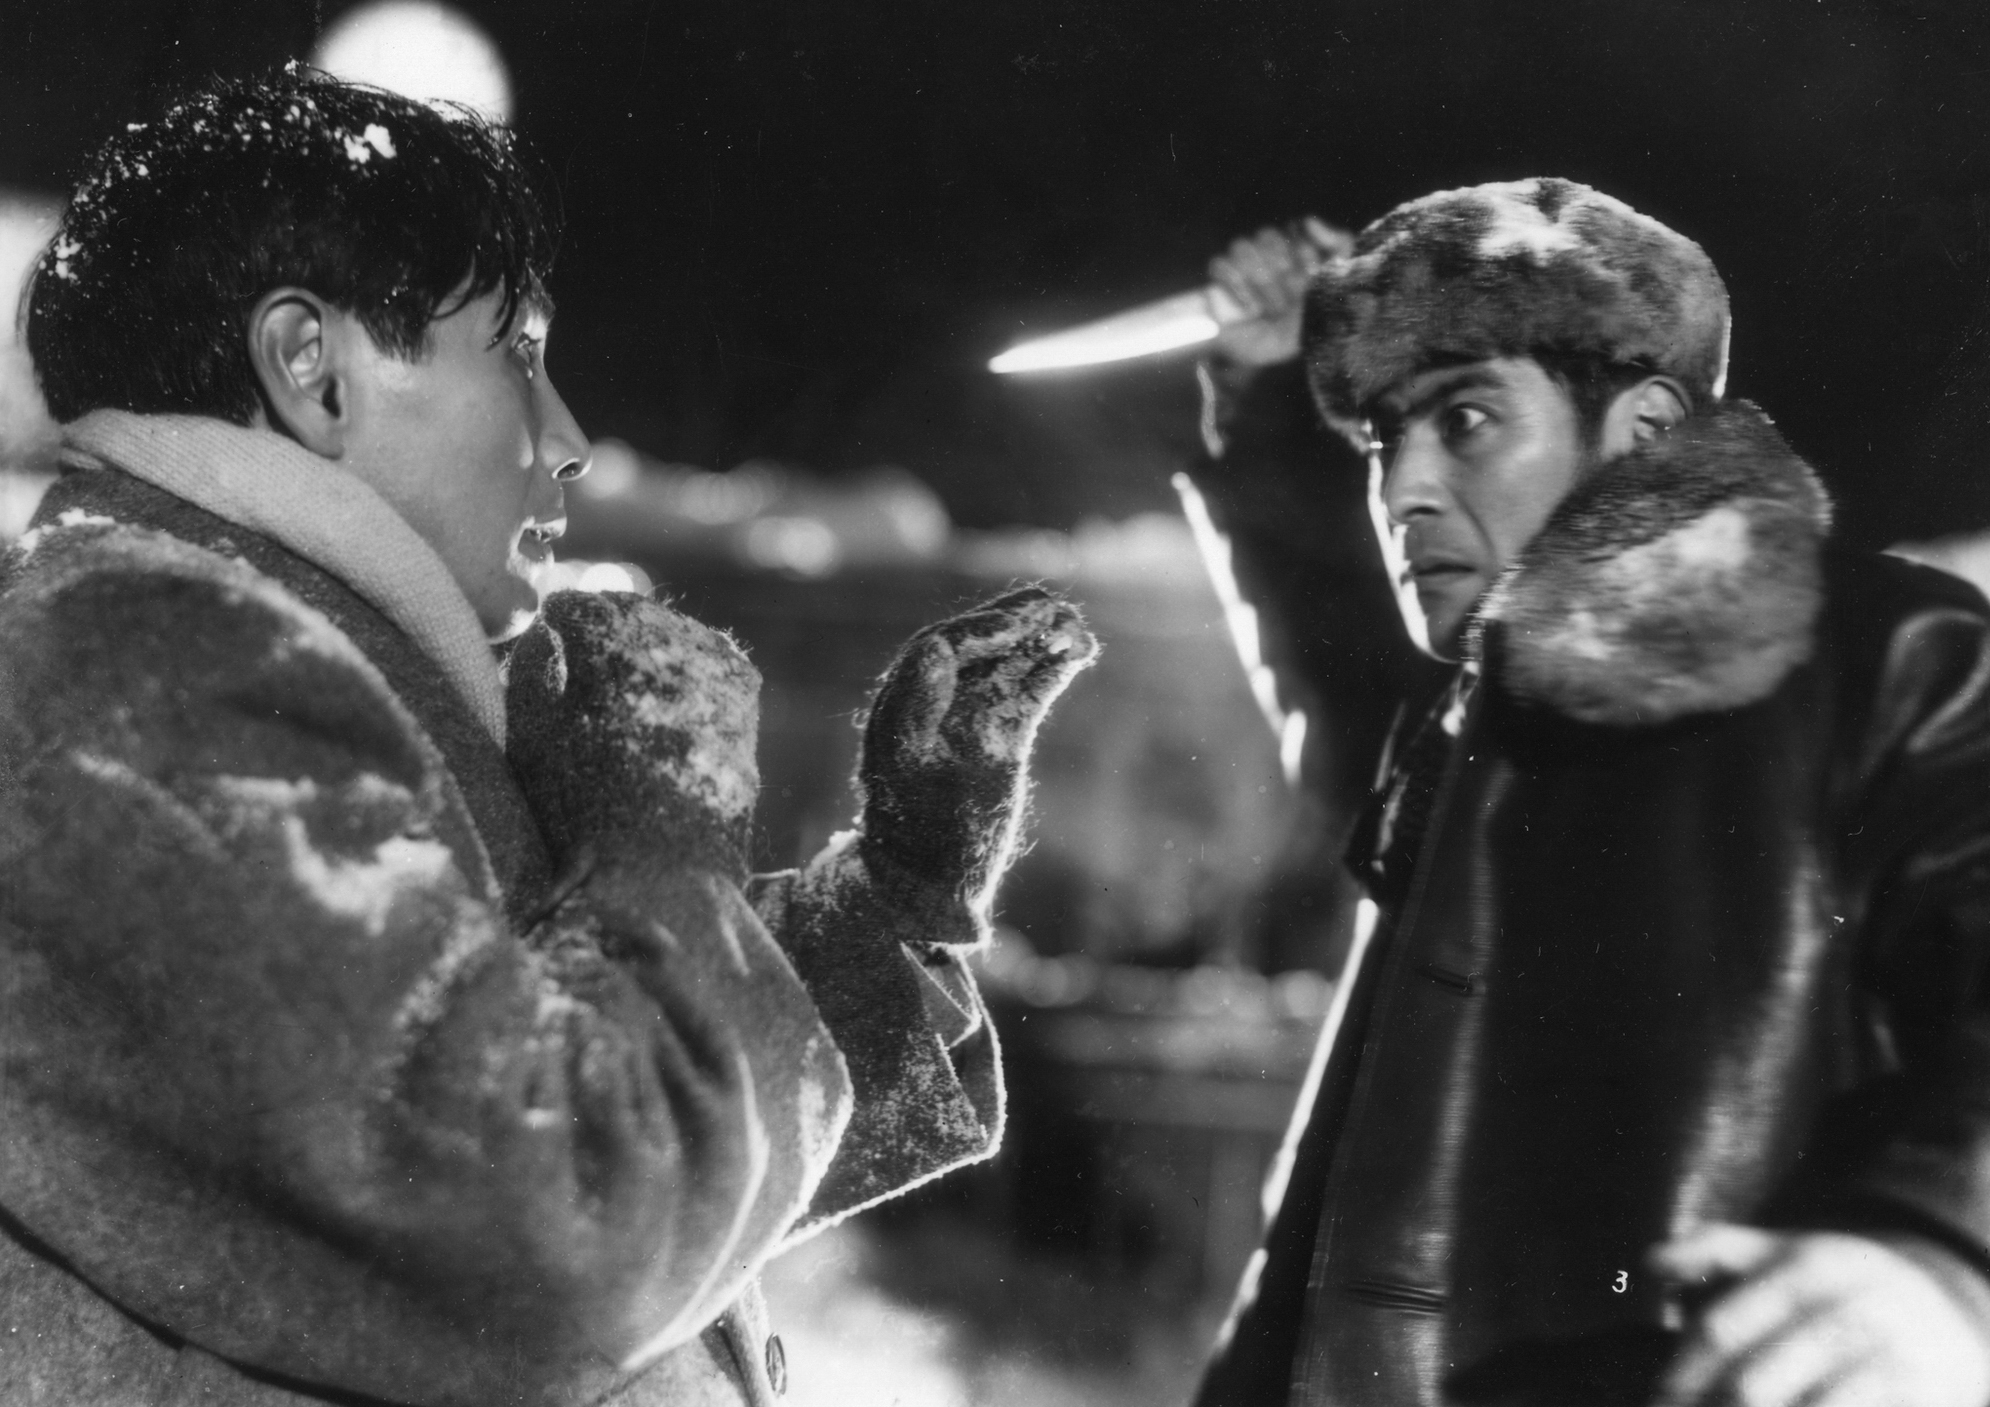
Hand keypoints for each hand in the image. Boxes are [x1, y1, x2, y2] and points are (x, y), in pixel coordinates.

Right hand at [506, 590, 760, 871]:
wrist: (665, 878)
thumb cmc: (583, 816)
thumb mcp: (536, 740)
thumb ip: (533, 672)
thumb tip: (546, 633)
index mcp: (612, 655)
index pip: (583, 607)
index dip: (562, 611)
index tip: (550, 620)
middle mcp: (672, 654)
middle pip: (633, 611)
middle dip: (606, 618)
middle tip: (584, 635)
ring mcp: (716, 677)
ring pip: (675, 632)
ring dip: (647, 637)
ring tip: (622, 663)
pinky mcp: (743, 706)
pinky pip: (713, 662)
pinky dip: (686, 663)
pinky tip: (666, 685)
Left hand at [856, 587, 1096, 920]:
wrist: (929, 883)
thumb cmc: (915, 835)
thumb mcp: (909, 773)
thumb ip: (918, 711)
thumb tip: (934, 649)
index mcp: (905, 707)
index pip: (941, 649)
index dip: (979, 631)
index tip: (1014, 626)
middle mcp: (938, 704)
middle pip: (979, 646)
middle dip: (1014, 622)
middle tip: (1050, 607)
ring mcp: (974, 718)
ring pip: (1010, 662)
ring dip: (1040, 638)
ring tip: (1074, 626)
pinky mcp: (1003, 736)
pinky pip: (1030, 690)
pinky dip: (1053, 668)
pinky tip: (1079, 650)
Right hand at [1207, 217, 1349, 368]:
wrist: (1278, 355)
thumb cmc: (1311, 319)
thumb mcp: (1337, 281)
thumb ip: (1337, 243)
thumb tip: (1306, 219)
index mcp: (1294, 247)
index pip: (1291, 228)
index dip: (1302, 256)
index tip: (1312, 280)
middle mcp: (1266, 252)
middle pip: (1265, 236)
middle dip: (1282, 273)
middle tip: (1290, 302)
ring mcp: (1241, 267)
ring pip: (1241, 246)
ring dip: (1260, 282)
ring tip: (1273, 309)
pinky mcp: (1219, 285)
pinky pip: (1219, 264)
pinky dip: (1235, 286)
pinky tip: (1250, 309)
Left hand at [1651, 1224, 1989, 1406]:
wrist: (1951, 1306)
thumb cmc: (1844, 1280)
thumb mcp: (1787, 1249)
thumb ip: (1717, 1250)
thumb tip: (1649, 1264)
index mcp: (1804, 1270)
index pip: (1722, 1328)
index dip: (1681, 1372)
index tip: (1655, 1402)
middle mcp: (1845, 1313)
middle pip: (1755, 1384)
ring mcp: (1885, 1361)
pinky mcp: (1915, 1398)